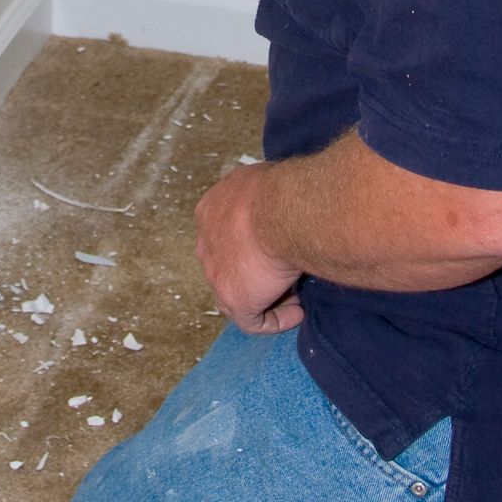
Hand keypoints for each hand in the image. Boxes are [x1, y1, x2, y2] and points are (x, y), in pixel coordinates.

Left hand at [194, 164, 303, 333]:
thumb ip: (264, 196)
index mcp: (210, 211)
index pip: (226, 235)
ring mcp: (215, 274)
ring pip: (238, 295)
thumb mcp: (266, 181)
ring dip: (266, 297)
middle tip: (285, 272)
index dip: (252, 245)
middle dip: (256, 272)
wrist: (282, 211)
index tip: (278, 246)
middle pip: (229, 265)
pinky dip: (275, 320)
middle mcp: (205, 243)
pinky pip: (253, 320)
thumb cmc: (281, 190)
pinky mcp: (234, 300)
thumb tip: (280, 202)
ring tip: (295, 296)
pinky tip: (297, 312)